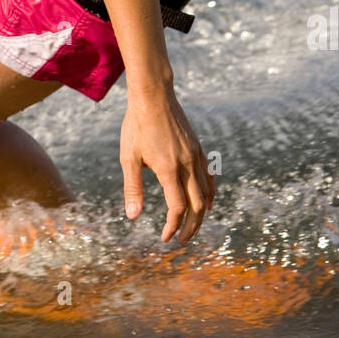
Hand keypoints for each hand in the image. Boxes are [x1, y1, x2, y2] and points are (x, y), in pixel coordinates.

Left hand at [120, 88, 214, 243]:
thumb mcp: (128, 157)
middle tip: (181, 241)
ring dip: (200, 215)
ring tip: (192, 227)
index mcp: (169, 168)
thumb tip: (133, 216)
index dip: (172, 227)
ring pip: (206, 193)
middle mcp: (187, 164)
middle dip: (191, 228)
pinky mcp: (198, 148)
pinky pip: (209, 177)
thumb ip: (132, 188)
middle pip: (197, 206)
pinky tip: (206, 204)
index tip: (165, 238)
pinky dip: (210, 194)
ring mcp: (195, 155)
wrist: (153, 95)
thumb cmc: (136, 125)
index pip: (177, 208)